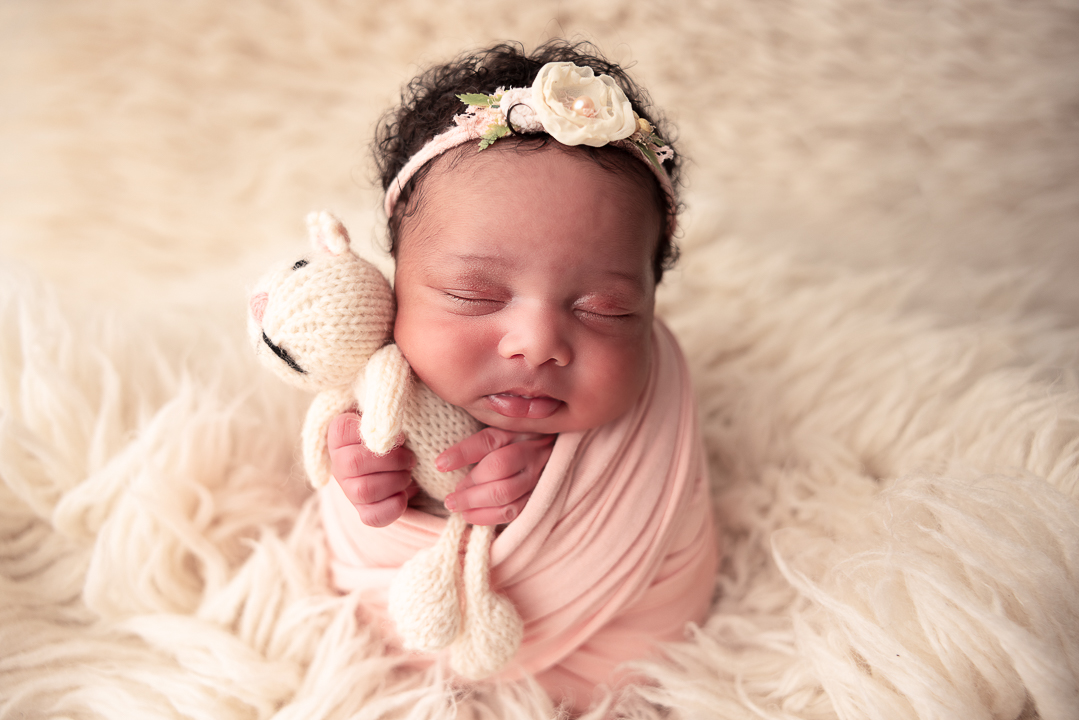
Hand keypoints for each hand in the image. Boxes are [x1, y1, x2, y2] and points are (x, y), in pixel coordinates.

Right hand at [327, 412, 416, 527]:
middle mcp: (337, 463)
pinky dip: (394, 506)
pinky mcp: (361, 510)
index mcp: (338, 434)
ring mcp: (347, 489)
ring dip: (395, 481)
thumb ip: (386, 412)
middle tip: (411, 459)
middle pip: (354, 463)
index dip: (377, 435)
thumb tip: (396, 426)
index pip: (343, 430)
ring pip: (363, 490)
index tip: (401, 437)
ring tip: (408, 474)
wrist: (395, 455)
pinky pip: (371, 517)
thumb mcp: (386, 413)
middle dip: (391, 461)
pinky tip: (404, 494)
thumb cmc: (392, 429)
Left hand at [436, 428, 554, 525]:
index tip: (439, 464)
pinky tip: (471, 515)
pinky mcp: (538, 497)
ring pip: (507, 496)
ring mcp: (538, 478)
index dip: (462, 453)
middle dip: (469, 488)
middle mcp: (532, 454)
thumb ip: (474, 445)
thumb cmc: (517, 442)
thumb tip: (441, 464)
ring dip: (477, 506)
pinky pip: (513, 513)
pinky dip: (488, 517)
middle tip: (449, 498)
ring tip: (457, 507)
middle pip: (498, 470)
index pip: (488, 441)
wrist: (551, 453)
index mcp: (520, 432)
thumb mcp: (499, 433)